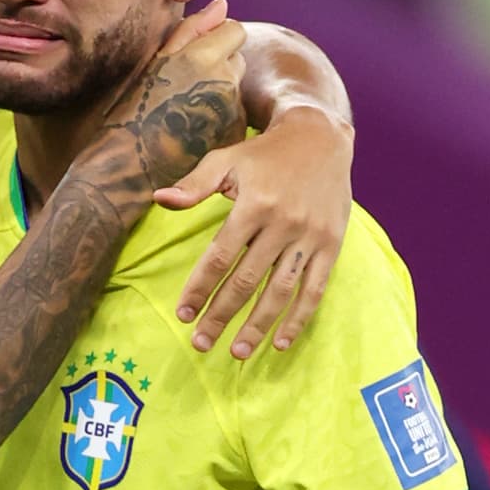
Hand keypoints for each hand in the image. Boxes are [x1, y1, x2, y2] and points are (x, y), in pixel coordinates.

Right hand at [78, 0, 246, 208]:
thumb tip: (223, 5)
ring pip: (236, 88)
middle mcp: (224, 81)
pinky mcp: (233, 135)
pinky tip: (193, 129)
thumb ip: (192, 29)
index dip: (218, 40)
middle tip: (186, 88)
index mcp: (203, 57)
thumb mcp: (155, 63)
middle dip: (220, 66)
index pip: (235, 30)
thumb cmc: (133, 111)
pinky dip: (220, 119)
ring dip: (219, 93)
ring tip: (186, 111)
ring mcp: (231, 111)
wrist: (128, 167)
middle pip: (238, 59)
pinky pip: (235, 116)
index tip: (197, 56)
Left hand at [154, 103, 353, 357]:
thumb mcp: (226, 160)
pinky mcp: (331, 245)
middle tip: (200, 344)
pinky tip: (281, 343)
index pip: (219, 257)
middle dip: (221, 315)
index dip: (200, 288)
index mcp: (254, 204)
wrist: (321, 137)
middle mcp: (283, 223)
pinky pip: (314, 289)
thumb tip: (159, 199)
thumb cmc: (264, 153)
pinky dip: (299, 318)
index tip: (183, 314)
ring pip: (280, 291)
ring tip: (237, 352)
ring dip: (258, 325)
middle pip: (247, 280)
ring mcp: (310, 237)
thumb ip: (194, 184)